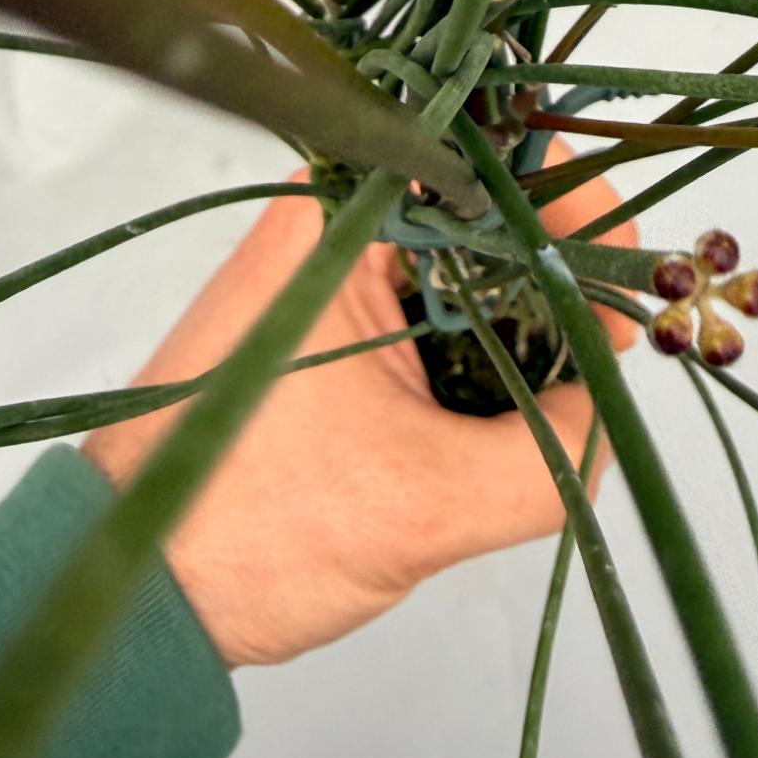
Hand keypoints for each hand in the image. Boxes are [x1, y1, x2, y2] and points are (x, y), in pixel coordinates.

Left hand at [83, 146, 635, 667]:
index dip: (573, 209)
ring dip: (522, 319)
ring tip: (579, 378)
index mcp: (337, 216)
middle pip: (479, 211)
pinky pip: (427, 316)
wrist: (131, 594)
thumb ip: (547, 457)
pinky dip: (478, 354)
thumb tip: (610, 413)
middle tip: (618, 339)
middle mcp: (328, 224)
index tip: (627, 275)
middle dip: (557, 272)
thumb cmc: (249, 527)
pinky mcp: (323, 334)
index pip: (485, 163)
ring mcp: (324, 280)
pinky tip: (518, 406)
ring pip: (459, 270)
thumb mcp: (426, 502)